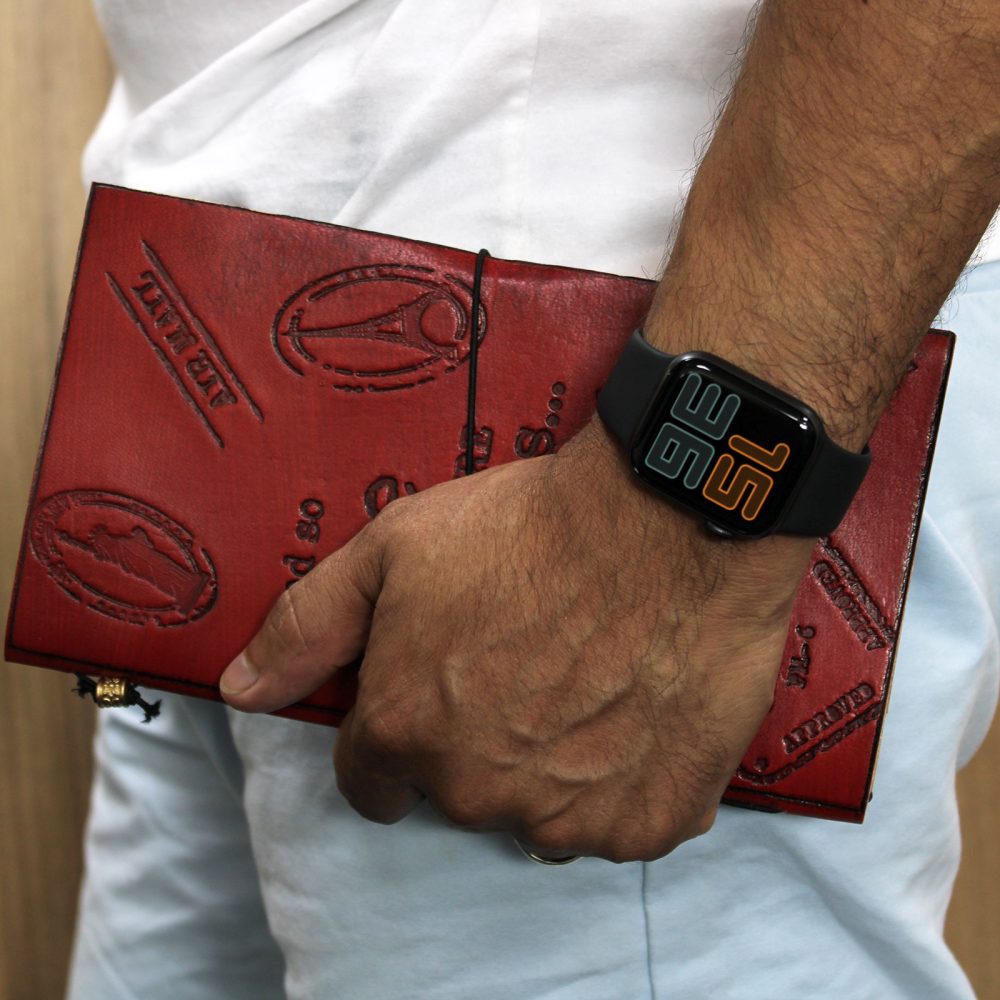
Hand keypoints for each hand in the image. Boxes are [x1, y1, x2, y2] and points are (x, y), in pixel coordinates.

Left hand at [220, 419, 813, 861]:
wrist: (665, 520)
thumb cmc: (527, 526)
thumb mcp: (393, 549)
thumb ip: (307, 627)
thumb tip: (243, 689)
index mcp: (408, 730)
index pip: (371, 780)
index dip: (395, 740)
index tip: (430, 706)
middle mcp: (478, 788)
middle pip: (457, 791)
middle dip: (474, 744)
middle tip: (522, 668)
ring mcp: (567, 813)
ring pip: (537, 813)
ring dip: (550, 769)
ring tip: (586, 687)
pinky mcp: (649, 818)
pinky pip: (618, 823)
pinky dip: (622, 784)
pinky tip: (634, 715)